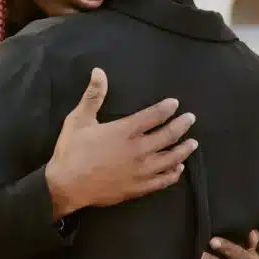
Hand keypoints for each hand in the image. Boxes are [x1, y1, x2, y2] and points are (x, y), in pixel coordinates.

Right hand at [45, 68, 197, 217]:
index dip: (167, 108)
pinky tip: (178, 169)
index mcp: (125, 130)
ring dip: (184, 150)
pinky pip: (163, 180)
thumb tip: (99, 71)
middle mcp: (138, 149)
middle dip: (182, 125)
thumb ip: (93, 96)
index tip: (175, 104)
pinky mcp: (139, 188)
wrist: (66, 186)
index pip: (154, 116)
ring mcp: (141, 170)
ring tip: (192, 143)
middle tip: (190, 119)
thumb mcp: (78, 119)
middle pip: (168, 135)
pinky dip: (173, 173)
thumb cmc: (71, 151)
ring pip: (171, 158)